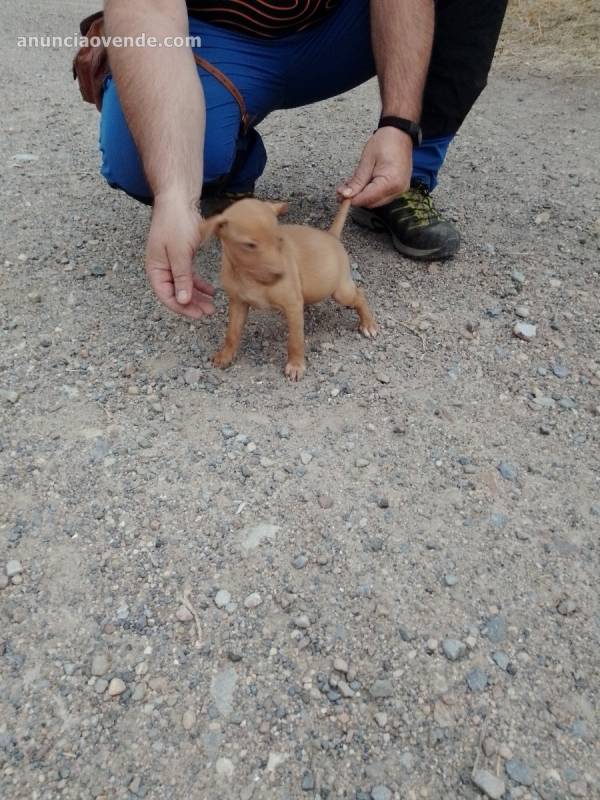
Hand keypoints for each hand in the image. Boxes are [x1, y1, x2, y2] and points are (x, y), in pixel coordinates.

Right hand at [145, 193, 214, 318]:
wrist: (178, 200)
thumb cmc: (175, 224)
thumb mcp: (179, 253)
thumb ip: (181, 278)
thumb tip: (182, 300)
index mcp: (155, 269)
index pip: (166, 296)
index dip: (181, 307)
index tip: (197, 314)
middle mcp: (161, 269)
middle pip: (175, 294)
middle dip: (192, 304)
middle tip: (208, 312)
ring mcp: (171, 263)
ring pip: (184, 287)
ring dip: (197, 296)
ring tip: (211, 305)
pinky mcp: (182, 257)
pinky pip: (189, 277)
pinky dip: (199, 284)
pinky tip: (210, 291)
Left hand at [337, 127, 412, 207]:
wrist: (400, 133)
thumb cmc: (385, 142)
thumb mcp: (367, 160)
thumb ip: (357, 181)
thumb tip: (345, 195)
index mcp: (391, 182)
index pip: (367, 198)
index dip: (352, 199)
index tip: (340, 196)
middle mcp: (398, 190)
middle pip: (371, 203)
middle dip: (356, 198)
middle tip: (342, 190)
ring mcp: (399, 190)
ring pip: (376, 201)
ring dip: (363, 196)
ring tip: (352, 185)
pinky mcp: (398, 188)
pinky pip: (381, 196)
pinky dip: (371, 192)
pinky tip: (363, 184)